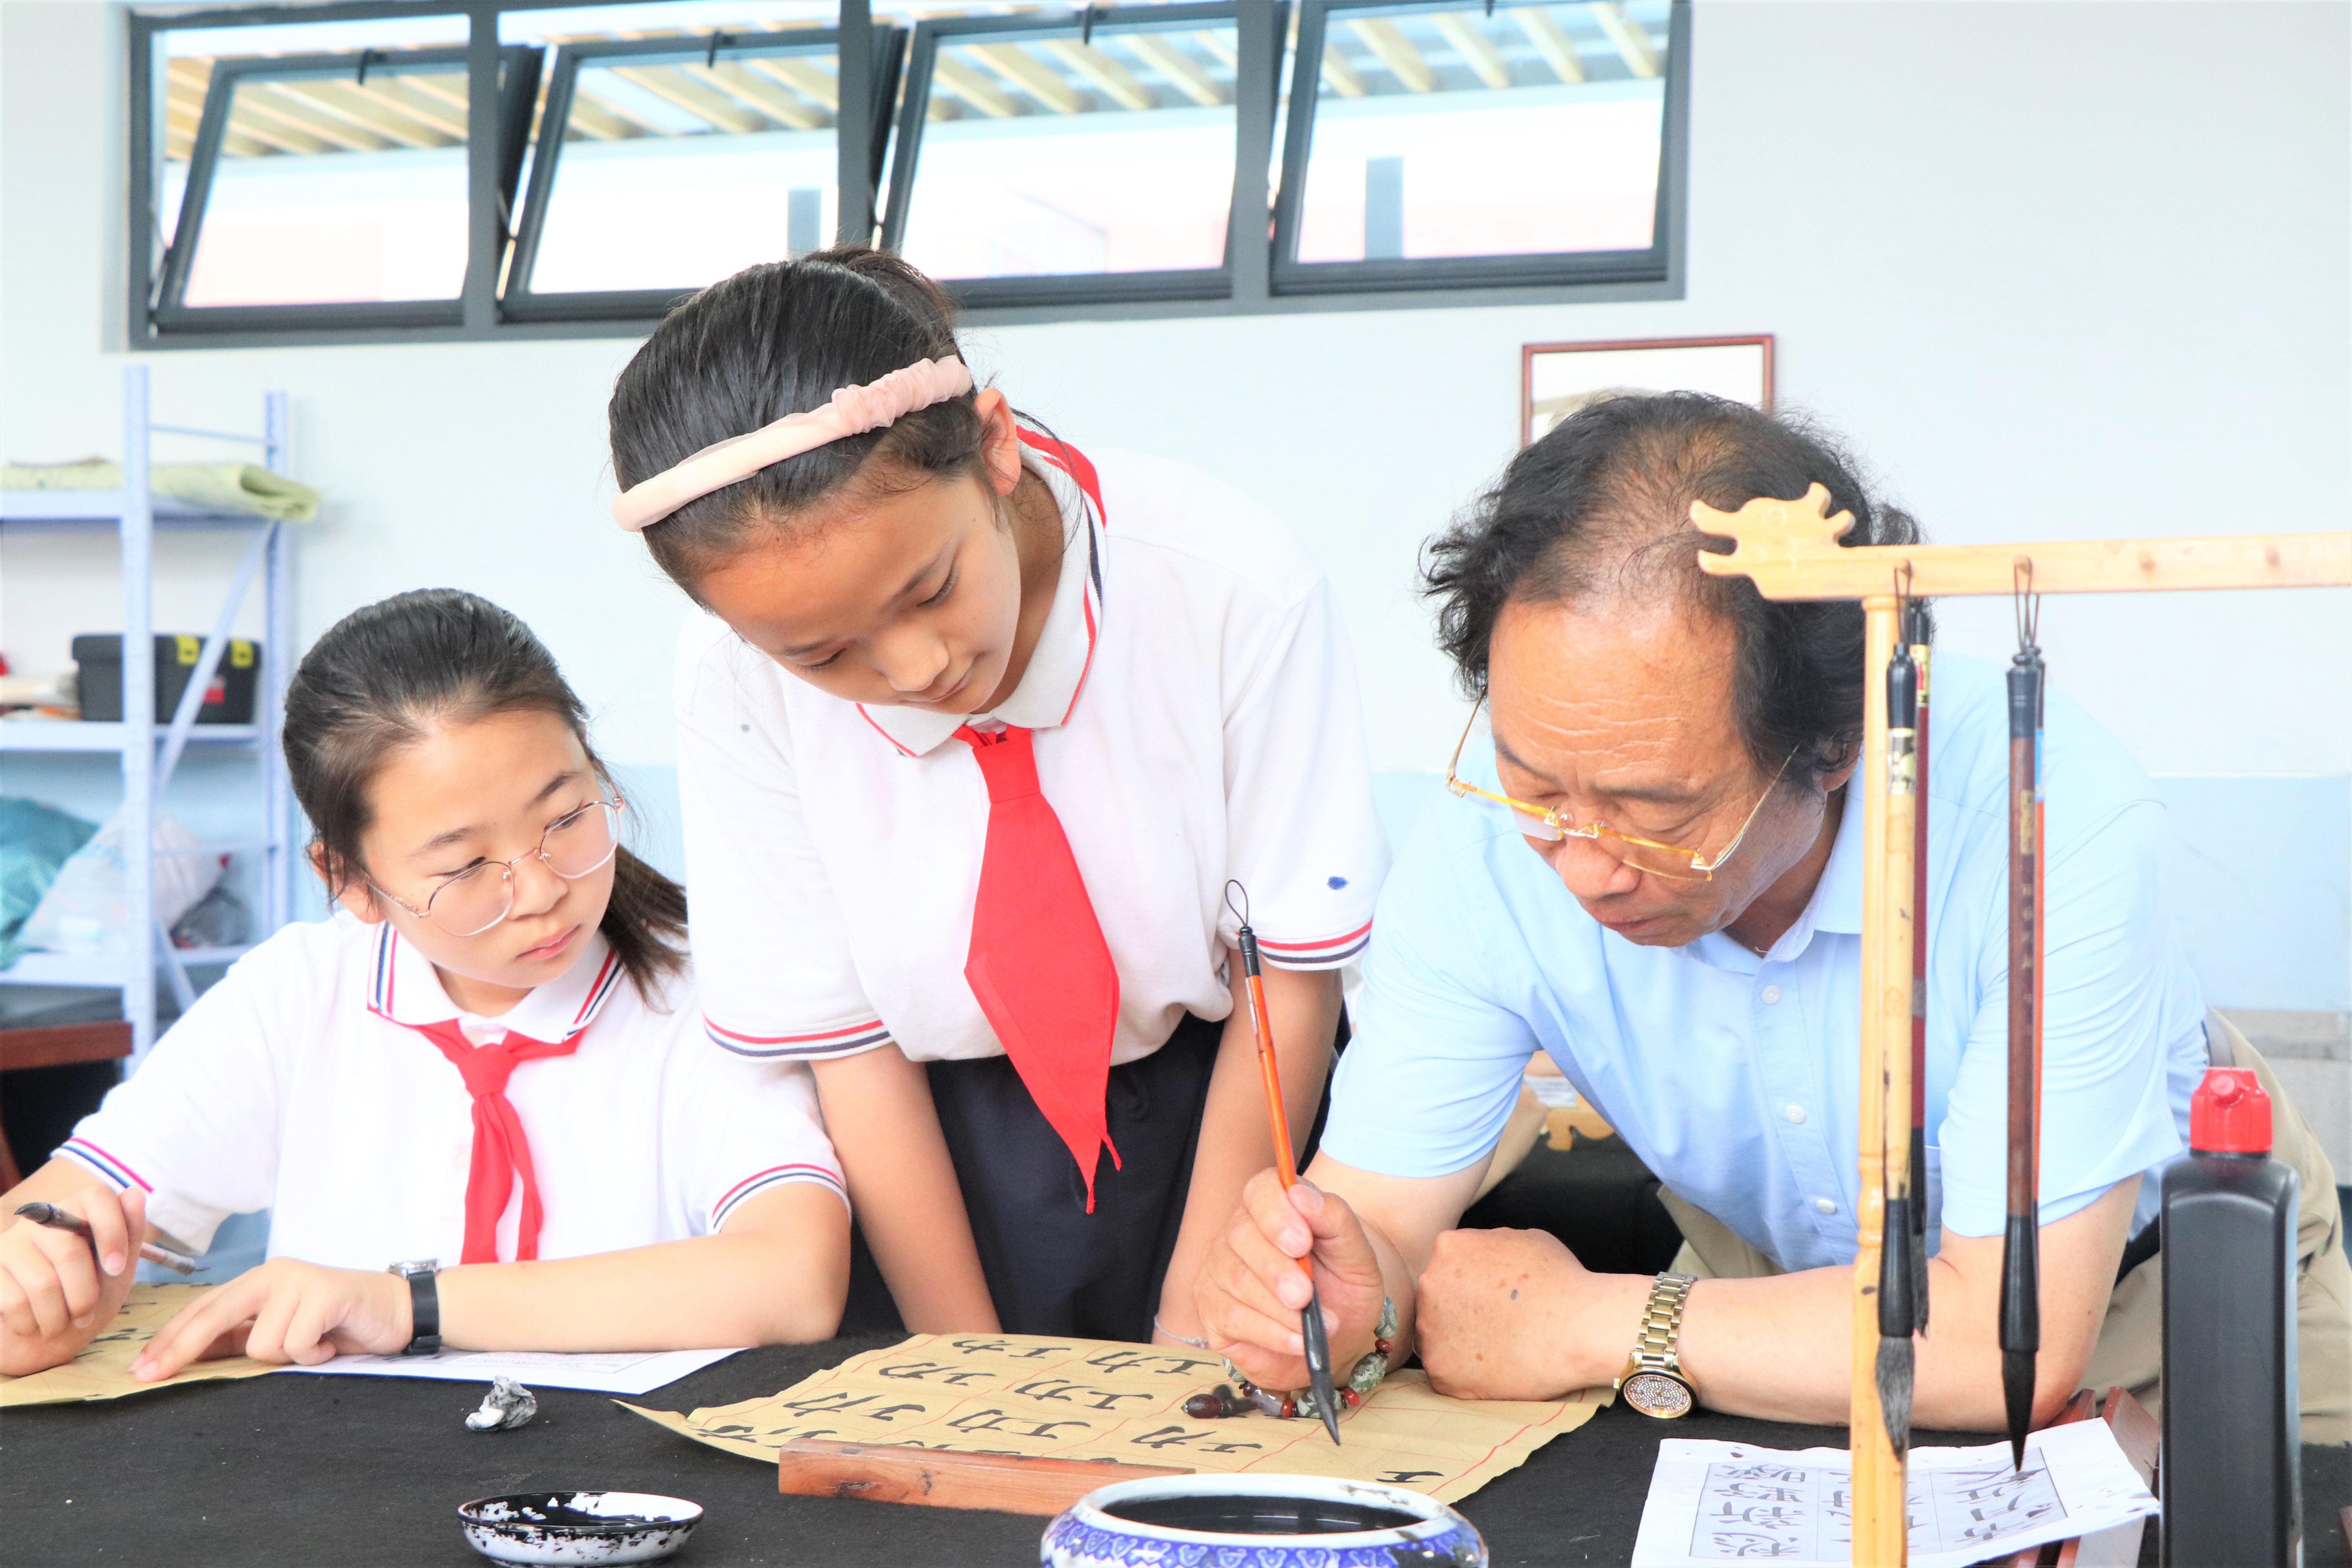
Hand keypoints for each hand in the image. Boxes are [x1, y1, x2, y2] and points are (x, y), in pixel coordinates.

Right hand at [1, 1182, 146, 1375]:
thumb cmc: (87, 1294)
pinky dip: (30, 1323)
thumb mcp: (117, 1270)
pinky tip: (35, 1324)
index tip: (117, 1268)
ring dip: (57, 1317)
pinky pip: (14, 1301)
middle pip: (70, 1252)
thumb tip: (135, 1192)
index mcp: (78, 1209)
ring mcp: (11, 1241)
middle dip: (84, 1296)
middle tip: (85, 1316)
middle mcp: (42, 1218)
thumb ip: (129, 1233)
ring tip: (61, 1325)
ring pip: (42, 1283)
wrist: (43, 1331)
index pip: (97, 1197)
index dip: (112, 1232)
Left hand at [132, 1258, 411, 1380]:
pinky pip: (297, 1342)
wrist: (399, 1310)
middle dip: (179, 1350)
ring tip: (314, 1346)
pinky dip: (313, 1354)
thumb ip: (243, 1337)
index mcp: (261, 1281)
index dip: (170, 1340)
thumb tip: (189, 1355)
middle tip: (149, 1376)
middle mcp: (275, 1274)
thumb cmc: (339, 1324)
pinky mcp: (326, 1293)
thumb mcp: (283, 1330)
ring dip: (288, 1356)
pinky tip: (330, 1344)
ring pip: (262, 1341)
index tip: (141, 1368)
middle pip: (214, 1316)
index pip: (204, 1310)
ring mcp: (300, 1281)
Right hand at [1195, 1171, 1387, 1390]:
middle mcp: (1239, 1231)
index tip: (1302, 1242)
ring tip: (1315, 1326)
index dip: (1277, 1213)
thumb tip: (1300, 1194)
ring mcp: (1219, 1269)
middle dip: (1276, 1269)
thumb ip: (1335, 1218)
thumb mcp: (1356, 1253)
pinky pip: (1232, 1317)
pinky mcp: (1212, 1310)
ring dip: (1279, 1308)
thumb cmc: (1344, 1284)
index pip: (1260, 1190)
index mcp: (1274, 1205)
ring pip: (1236, 1279)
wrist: (1339, 1334)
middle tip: (1306, 1295)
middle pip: (1242, 1235)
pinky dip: (1270, 1332)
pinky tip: (1297, 1341)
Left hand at [1416, 1227, 1630, 1400]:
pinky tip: (1494, 1369)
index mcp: (1448, 1248)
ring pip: (1436, 1337)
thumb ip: (1490, 1244)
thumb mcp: (1524, 1239)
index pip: (1447, 1266)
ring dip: (1458, 1343)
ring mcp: (1430, 1330)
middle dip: (1459, 1312)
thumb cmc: (1561, 1282)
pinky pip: (1445, 1371)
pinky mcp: (1440, 1371)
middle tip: (1495, 1325)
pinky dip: (1465, 1374)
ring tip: (1497, 1348)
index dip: (1471, 1284)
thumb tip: (1483, 1255)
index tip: (1492, 1298)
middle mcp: (1429, 1285)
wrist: (1577, 1329)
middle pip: (1435, 1301)